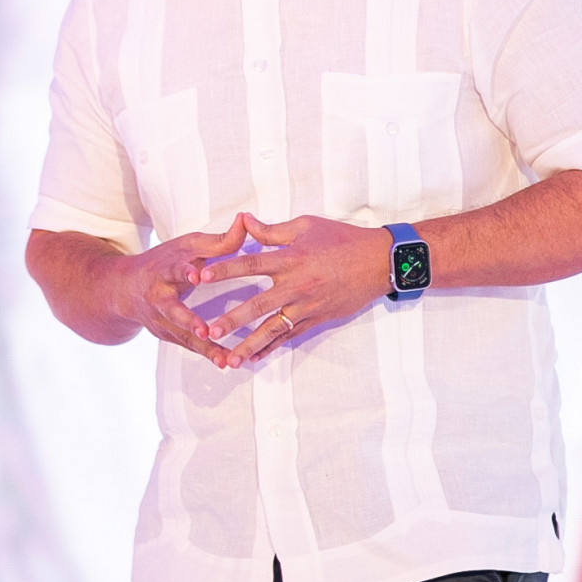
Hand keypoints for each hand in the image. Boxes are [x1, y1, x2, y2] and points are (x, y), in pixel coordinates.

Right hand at [105, 216, 248, 367]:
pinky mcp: (165, 334)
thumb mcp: (187, 246)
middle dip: (186, 320)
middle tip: (203, 330)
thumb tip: (245, 220)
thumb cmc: (164, 261)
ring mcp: (159, 319)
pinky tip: (225, 363)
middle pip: (170, 309)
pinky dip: (206, 355)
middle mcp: (157, 296)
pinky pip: (187, 346)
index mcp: (164, 269)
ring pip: (181, 334)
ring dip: (202, 347)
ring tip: (224, 359)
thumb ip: (218, 240)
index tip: (196, 275)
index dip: (183, 272)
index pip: (174, 269)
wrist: (123, 289)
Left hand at [197, 214, 392, 367]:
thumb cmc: (342, 238)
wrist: (379, 262)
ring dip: (250, 345)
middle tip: (210, 331)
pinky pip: (291, 336)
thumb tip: (243, 222)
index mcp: (291, 259)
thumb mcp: (307, 226)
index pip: (251, 264)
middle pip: (258, 305)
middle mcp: (297, 286)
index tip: (202, 276)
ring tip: (230, 359)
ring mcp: (307, 306)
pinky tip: (256, 357)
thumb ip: (272, 230)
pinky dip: (273, 347)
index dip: (225, 270)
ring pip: (274, 329)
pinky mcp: (317, 319)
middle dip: (233, 320)